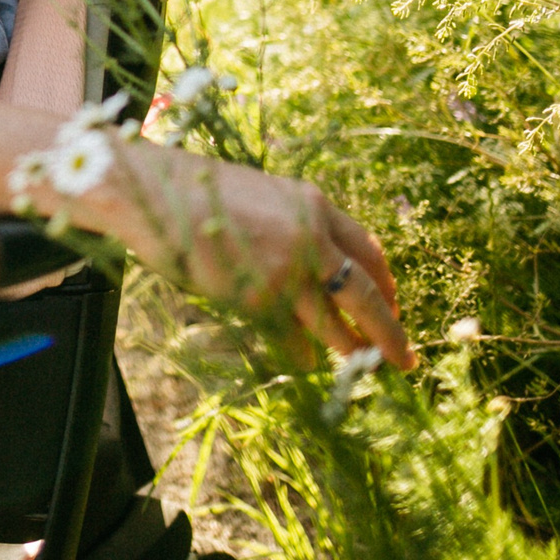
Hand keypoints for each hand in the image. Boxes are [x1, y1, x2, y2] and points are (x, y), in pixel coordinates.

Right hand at [84, 148, 415, 371]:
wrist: (155, 193)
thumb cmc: (200, 191)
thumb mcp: (265, 195)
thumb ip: (297, 224)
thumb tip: (319, 263)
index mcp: (315, 205)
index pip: (369, 250)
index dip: (386, 282)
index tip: (393, 303)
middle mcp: (311, 238)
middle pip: (366, 293)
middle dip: (389, 331)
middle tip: (404, 358)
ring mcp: (286, 271)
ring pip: (335, 324)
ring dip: (351, 350)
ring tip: (363, 368)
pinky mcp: (258, 298)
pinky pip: (292, 338)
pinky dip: (301, 354)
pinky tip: (306, 361)